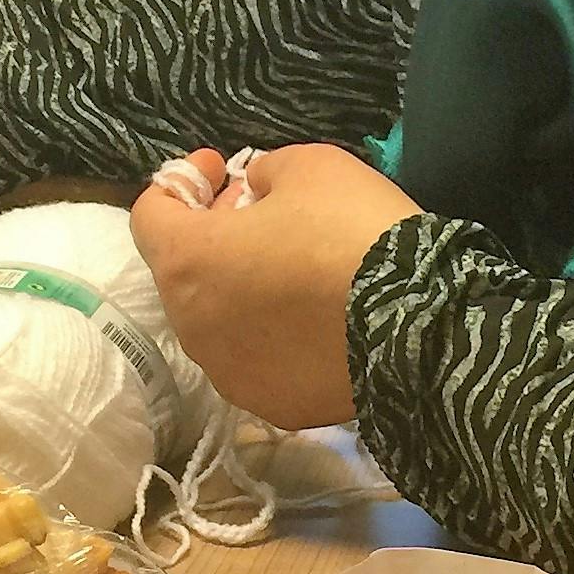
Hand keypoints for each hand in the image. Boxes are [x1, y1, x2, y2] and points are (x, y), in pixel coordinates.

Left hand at [128, 142, 420, 425]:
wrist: (423, 326)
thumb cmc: (353, 232)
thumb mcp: (310, 166)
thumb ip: (264, 172)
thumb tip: (256, 192)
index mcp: (188, 264)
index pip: (151, 216)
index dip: (181, 182)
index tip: (219, 167)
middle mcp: (193, 328)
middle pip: (184, 272)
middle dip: (213, 235)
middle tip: (259, 211)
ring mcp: (231, 376)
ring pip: (218, 321)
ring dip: (239, 289)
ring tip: (291, 268)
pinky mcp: (274, 406)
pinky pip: (258, 359)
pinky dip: (272, 335)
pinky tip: (314, 319)